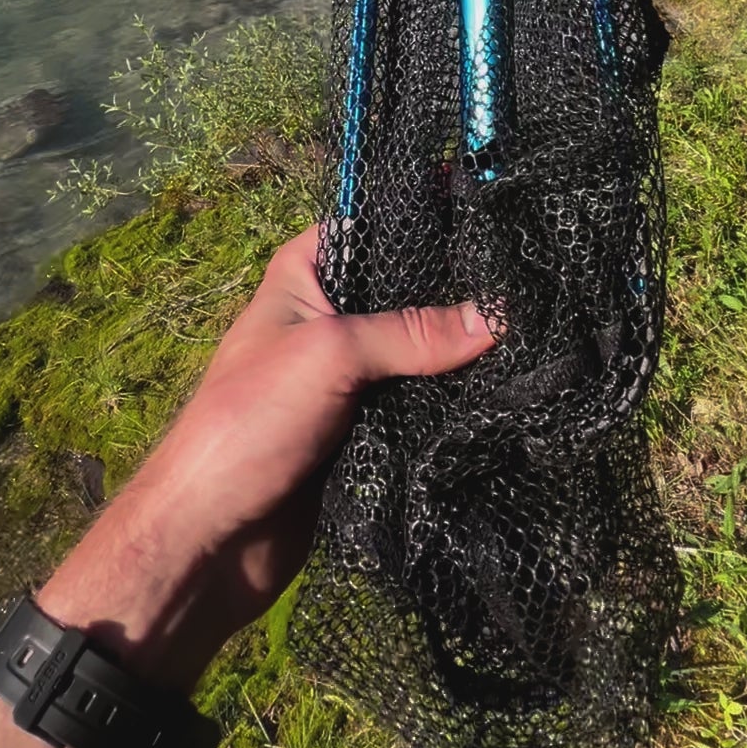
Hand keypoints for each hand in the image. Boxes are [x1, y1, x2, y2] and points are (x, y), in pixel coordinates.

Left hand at [38, 224, 496, 688]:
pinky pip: (419, 402)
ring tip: (533, 332)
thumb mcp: (332, 353)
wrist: (213, 536)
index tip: (491, 211)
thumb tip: (501, 316)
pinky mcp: (365, 429)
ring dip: (461, 352)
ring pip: (418, 351)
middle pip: (405, 290)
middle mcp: (328, 317)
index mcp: (303, 275)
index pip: (371, 224)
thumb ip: (414, 332)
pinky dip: (451, 400)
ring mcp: (347, 376)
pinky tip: (506, 388)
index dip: (424, 216)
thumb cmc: (253, 419)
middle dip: (458, 290)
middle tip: (527, 281)